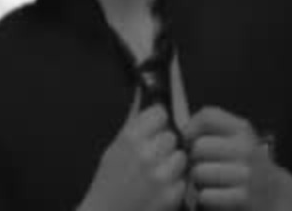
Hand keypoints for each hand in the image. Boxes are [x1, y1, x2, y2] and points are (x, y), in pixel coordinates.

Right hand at [80, 92, 187, 210]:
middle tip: (155, 158)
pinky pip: (184, 179)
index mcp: (130, 139)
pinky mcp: (171, 195)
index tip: (154, 130)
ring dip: (174, 164)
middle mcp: (146, 154)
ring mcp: (160, 176)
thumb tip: (144, 95)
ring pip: (182, 156)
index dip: (158, 122)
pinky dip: (176, 184)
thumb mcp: (113, 151)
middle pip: (173, 134)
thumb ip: (133, 125)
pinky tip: (160, 189)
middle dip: (166, 145)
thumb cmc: (108, 186)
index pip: (159, 113)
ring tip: (158, 174)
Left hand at [183, 107, 291, 210]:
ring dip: (197, 180)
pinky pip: (205, 195)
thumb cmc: (243, 163)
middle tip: (202, 166)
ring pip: (198, 172)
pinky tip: (215, 195)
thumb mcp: (235, 137)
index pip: (207, 116)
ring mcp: (246, 173)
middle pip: (198, 147)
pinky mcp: (243, 197)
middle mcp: (246, 148)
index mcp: (242, 129)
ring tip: (209, 181)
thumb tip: (182, 133)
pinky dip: (205, 197)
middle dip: (193, 159)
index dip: (191, 129)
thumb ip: (210, 127)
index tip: (192, 140)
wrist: (273, 193)